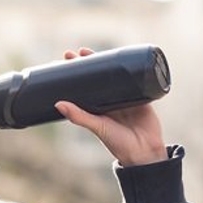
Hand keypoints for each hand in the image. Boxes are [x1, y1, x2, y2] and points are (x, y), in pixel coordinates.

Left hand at [54, 47, 167, 165]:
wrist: (144, 151)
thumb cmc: (118, 144)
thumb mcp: (97, 127)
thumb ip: (80, 117)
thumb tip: (58, 104)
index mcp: (98, 108)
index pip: (83, 86)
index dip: (75, 73)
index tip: (65, 61)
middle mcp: (110, 100)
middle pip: (97, 77)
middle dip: (87, 63)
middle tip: (76, 52)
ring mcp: (125, 96)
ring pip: (115, 75)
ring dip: (105, 62)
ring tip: (92, 51)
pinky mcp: (141, 95)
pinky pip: (136, 78)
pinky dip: (131, 68)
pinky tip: (123, 56)